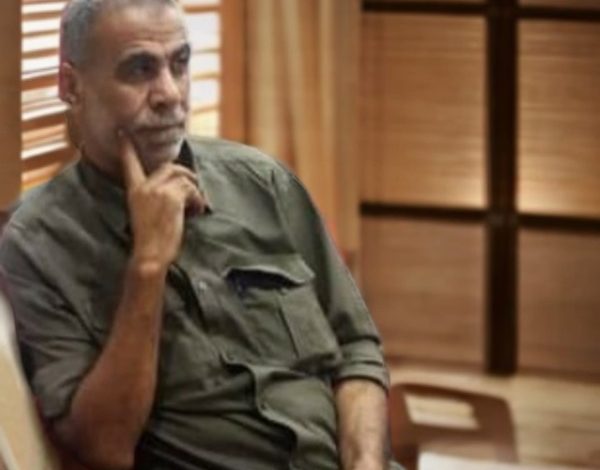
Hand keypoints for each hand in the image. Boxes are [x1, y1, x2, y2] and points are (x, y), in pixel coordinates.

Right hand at [119, 132, 205, 269]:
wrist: (150, 254)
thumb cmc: (149, 241)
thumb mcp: (145, 214)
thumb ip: (154, 198)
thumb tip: (177, 191)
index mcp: (134, 191)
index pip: (129, 164)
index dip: (127, 148)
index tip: (123, 133)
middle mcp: (145, 187)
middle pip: (170, 167)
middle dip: (186, 174)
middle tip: (194, 188)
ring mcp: (158, 191)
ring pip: (184, 178)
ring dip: (195, 191)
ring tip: (196, 206)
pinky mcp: (172, 198)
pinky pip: (192, 190)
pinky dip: (198, 200)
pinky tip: (197, 212)